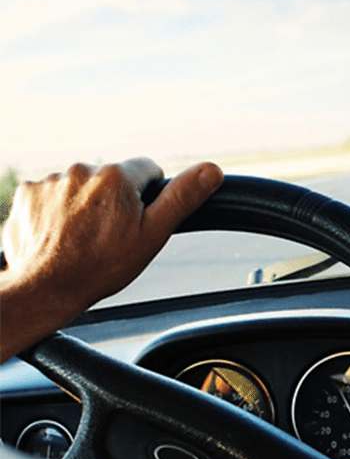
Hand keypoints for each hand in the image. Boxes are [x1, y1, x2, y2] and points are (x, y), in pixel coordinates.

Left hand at [0, 158, 222, 359]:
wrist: (45, 288)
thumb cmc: (101, 266)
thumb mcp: (153, 234)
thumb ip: (182, 197)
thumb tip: (212, 170)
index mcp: (117, 177)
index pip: (147, 169)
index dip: (148, 196)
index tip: (137, 220)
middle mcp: (82, 170)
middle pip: (111, 179)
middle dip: (113, 201)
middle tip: (110, 235)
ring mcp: (51, 182)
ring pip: (81, 188)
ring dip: (84, 206)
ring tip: (82, 239)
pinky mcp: (28, 194)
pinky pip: (51, 196)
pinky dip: (56, 212)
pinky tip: (59, 236)